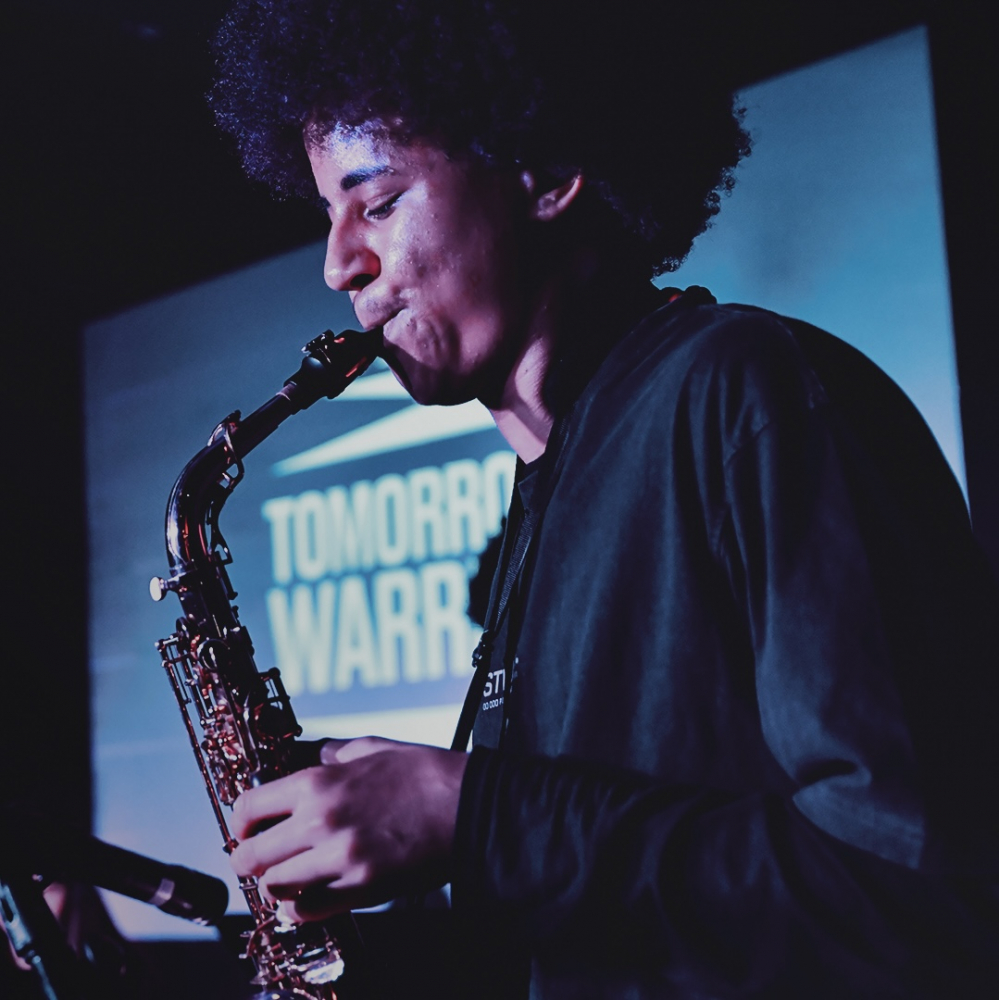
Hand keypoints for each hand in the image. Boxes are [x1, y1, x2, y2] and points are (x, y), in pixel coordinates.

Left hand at [229, 737, 467, 920]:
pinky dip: (297, 908)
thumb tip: (317, 754)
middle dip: (246, 858)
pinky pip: (307, 911)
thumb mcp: (372, 747)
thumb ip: (336, 754)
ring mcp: (339, 861)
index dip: (239, 820)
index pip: (248, 808)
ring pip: (275, 887)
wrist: (467, 806)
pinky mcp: (360, 890)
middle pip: (251, 855)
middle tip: (253, 857)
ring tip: (283, 876)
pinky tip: (303, 897)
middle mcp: (321, 823)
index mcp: (320, 783)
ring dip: (274, 883)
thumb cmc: (425, 774)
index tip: (244, 826)